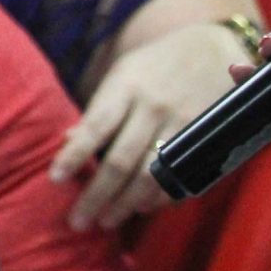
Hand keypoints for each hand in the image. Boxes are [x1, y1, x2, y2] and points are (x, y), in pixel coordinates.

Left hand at [49, 20, 248, 229]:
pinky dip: (159, 198)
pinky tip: (142, 208)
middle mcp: (154, 106)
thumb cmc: (157, 65)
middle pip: (120, 161)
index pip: (96, 126)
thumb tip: (67, 142)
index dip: (74, 156)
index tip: (54, 180)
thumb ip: (99, 109)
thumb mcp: (124, 73)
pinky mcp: (203, 138)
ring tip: (106, 221)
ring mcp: (181, 124)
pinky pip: (178, 177)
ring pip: (149, 175)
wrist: (216, 48)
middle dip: (96, 196)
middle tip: (78, 222)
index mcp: (128, 85)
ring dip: (125, 204)